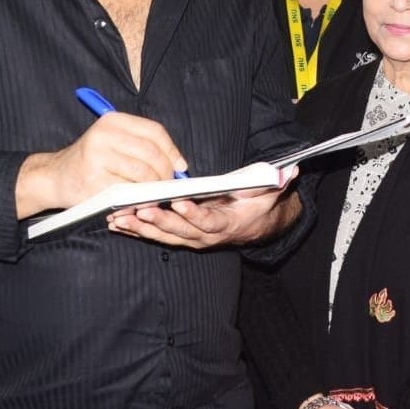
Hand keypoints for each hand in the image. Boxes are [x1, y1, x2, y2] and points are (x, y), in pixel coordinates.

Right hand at [16, 113, 185, 217]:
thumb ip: (144, 146)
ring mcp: (97, 158)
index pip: (154, 131)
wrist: (55, 177)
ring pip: (144, 173)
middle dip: (166, 172)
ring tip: (155, 193)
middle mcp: (103, 135)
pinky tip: (139, 200)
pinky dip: (140, 198)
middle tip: (168, 184)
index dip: (172, 150)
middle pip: (152, 153)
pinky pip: (129, 191)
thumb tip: (180, 164)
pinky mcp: (94, 181)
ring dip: (155, 187)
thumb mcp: (114, 142)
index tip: (180, 166)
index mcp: (112, 121)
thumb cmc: (92, 160)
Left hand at [109, 168, 300, 248]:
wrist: (256, 226)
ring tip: (119, 218)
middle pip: (179, 231)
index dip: (194, 214)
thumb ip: (278, 182)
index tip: (179, 203)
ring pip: (163, 236)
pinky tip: (118, 223)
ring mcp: (191, 238)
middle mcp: (206, 236)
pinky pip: (156, 236)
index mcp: (226, 224)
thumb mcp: (271, 194)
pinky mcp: (179, 236)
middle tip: (138, 210)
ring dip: (140, 228)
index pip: (208, 221)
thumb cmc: (258, 205)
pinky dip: (137, 230)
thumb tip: (291, 170)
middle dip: (157, 221)